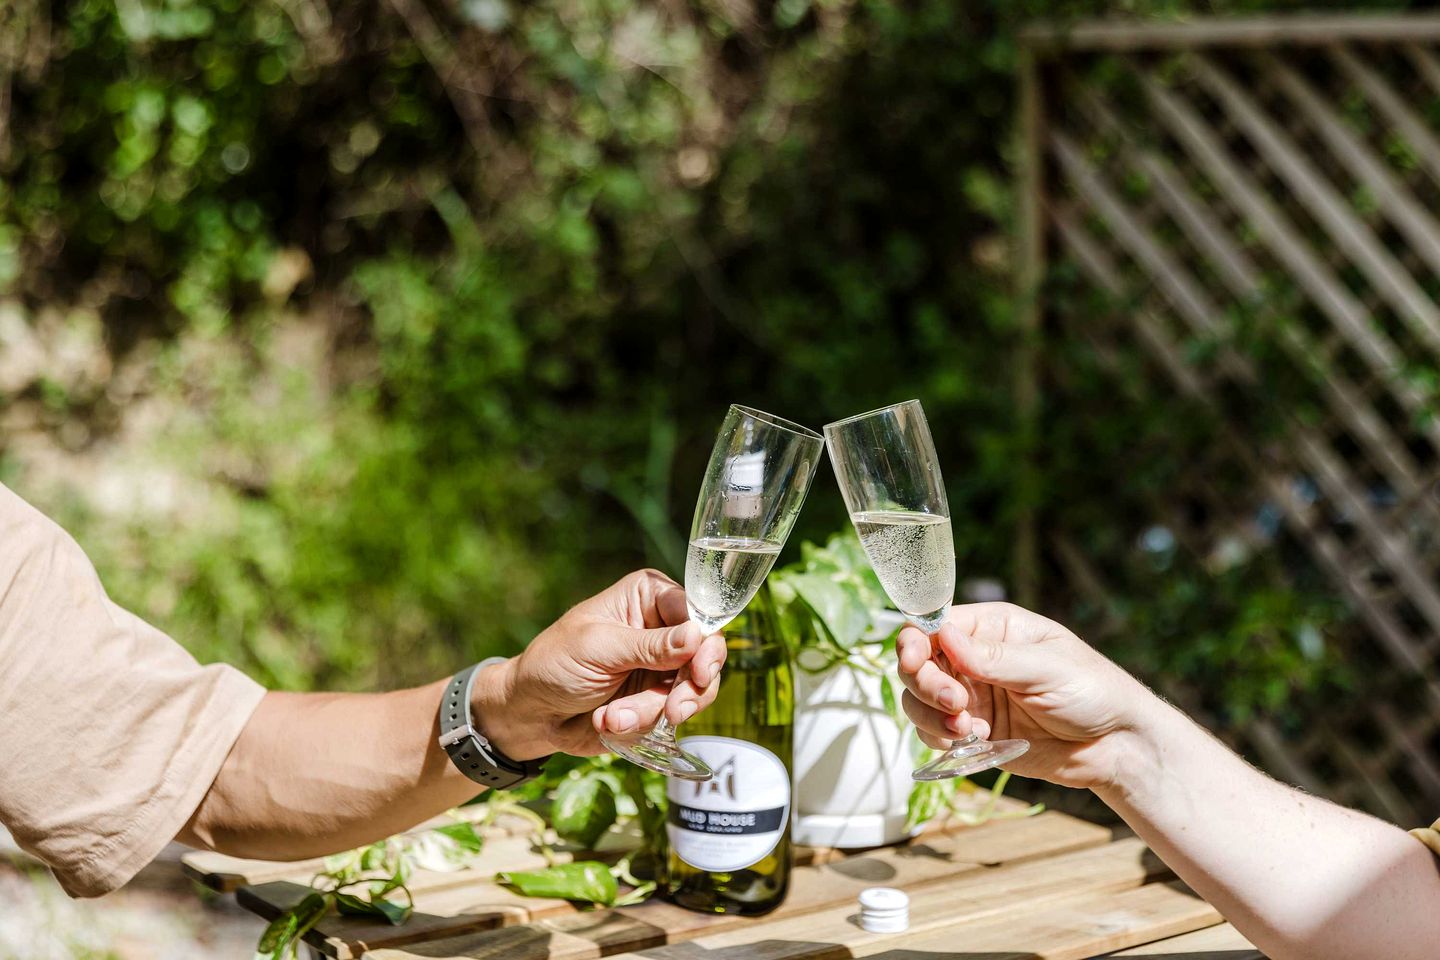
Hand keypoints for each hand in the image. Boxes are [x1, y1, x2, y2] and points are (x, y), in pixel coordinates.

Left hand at [471, 569, 724, 758]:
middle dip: (688, 688)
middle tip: (674, 711)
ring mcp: (664, 667)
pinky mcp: (659, 699)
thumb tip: (698, 635)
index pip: (697, 612)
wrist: (531, 712)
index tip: (698, 672)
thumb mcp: (599, 648)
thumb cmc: (555, 663)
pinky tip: (609, 722)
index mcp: (649, 597)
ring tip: (613, 718)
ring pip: (693, 690)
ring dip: (652, 711)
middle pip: (706, 654)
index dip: (705, 643)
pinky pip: (672, 715)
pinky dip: (642, 725)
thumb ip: (649, 645)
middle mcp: (664, 628)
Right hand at [898, 602, 1160, 790]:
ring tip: (967, 730)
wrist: (1117, 747)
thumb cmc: (1094, 691)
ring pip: (918, 700)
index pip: (935, 625)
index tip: (914, 661)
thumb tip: (944, 635)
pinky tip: (976, 741)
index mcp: (993, 628)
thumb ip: (995, 658)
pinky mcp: (974, 732)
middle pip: (918, 663)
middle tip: (956, 704)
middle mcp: (974, 659)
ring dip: (930, 716)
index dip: (916, 641)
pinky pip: (934, 733)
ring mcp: (972, 696)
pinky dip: (942, 739)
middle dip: (926, 684)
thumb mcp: (1048, 668)